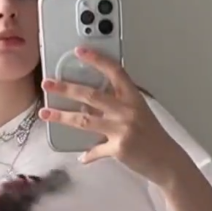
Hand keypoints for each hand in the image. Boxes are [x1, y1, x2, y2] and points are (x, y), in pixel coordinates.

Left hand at [39, 47, 187, 185]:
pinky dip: (88, 155)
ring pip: (85, 120)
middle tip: (48, 83)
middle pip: (91, 95)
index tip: (80, 51)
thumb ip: (116, 106)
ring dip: (62, 116)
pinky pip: (96, 150)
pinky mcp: (119, 148)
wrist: (167, 160)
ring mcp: (123, 129)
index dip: (97, 59)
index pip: (115, 72)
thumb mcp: (138, 114)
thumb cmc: (152, 136)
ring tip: (45, 112)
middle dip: (66, 88)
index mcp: (133, 98)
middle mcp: (127, 110)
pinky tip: (82, 157)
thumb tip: (88, 106)